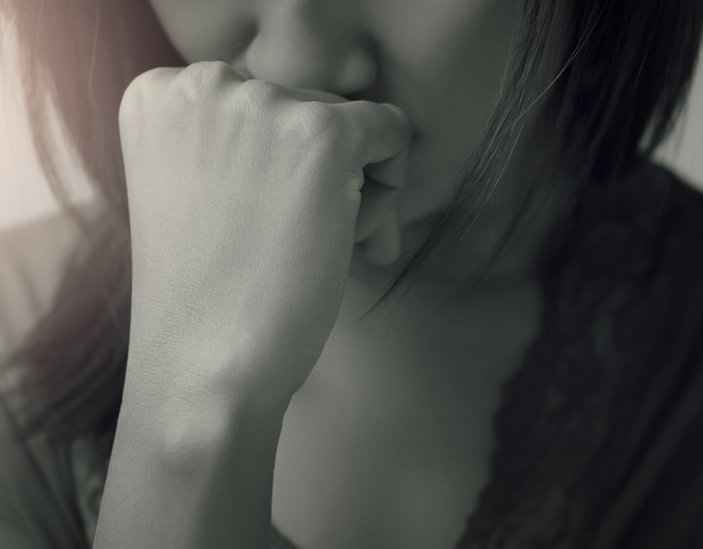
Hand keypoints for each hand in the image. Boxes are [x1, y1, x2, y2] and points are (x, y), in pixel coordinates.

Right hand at [118, 60, 410, 410]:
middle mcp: (203, 83)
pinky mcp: (320, 133)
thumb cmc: (209, 294)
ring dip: (353, 189)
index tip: (269, 221)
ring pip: (351, 125)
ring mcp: (261, 104)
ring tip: (316, 250)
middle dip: (323, 178)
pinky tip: (353, 240)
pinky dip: (389, 187)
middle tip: (298, 247)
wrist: (201, 366)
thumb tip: (349, 126)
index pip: (262, 102)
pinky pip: (392, 131)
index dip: (279, 168)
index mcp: (159, 94)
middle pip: (308, 108)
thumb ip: (244, 143)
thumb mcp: (201, 191)